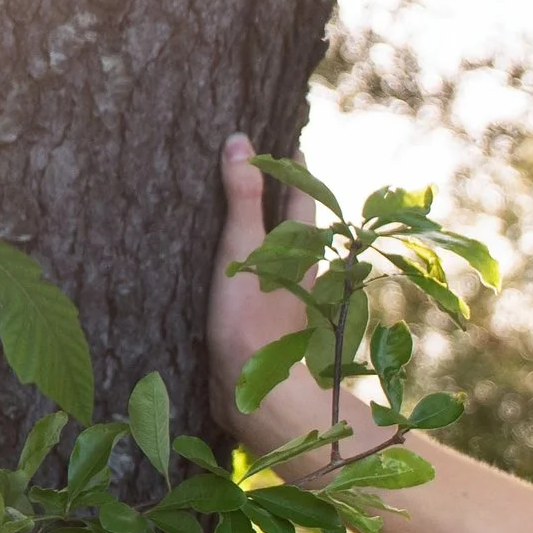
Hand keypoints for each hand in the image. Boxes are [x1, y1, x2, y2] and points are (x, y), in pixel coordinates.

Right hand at [208, 135, 318, 444]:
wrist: (255, 392)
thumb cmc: (252, 319)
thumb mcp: (245, 249)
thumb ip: (243, 198)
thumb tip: (241, 141)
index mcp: (303, 248)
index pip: (301, 193)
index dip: (293, 166)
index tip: (286, 140)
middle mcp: (302, 271)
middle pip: (295, 225)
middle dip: (280, 199)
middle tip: (259, 171)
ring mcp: (285, 300)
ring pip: (279, 256)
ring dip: (265, 235)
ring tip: (238, 215)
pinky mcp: (265, 326)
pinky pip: (259, 285)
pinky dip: (248, 269)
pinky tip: (229, 272)